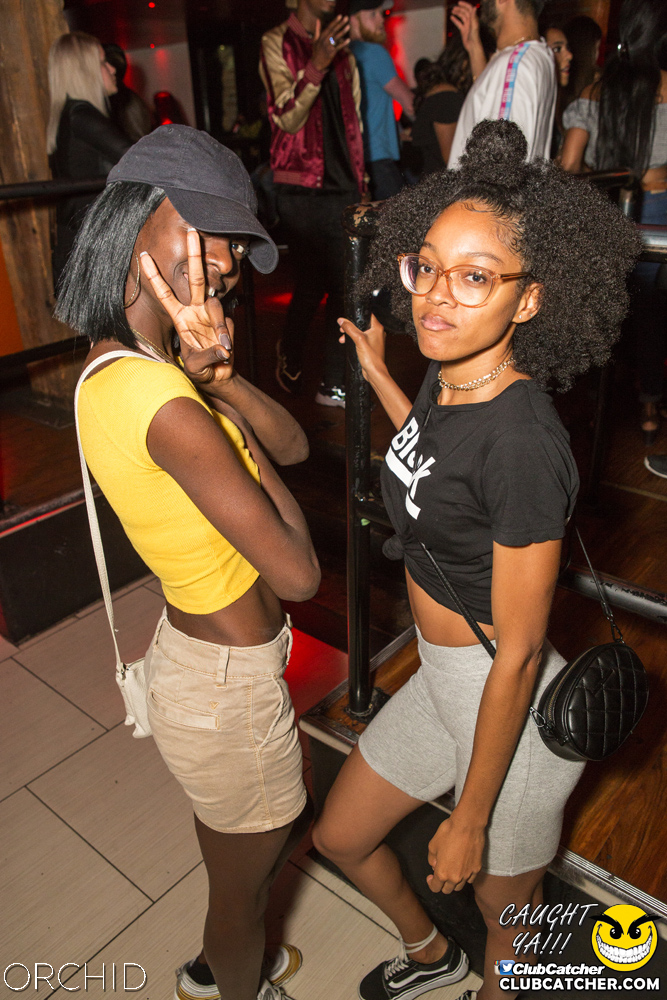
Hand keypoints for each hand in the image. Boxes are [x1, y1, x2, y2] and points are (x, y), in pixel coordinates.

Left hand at [139, 229, 234, 389]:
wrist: (217, 376)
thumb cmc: (200, 369)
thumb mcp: (196, 367)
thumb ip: (207, 357)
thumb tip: (223, 349)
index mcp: (180, 318)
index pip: (165, 293)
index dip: (154, 276)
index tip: (144, 255)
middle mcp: (195, 311)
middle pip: (195, 279)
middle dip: (194, 255)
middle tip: (193, 232)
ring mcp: (211, 315)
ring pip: (217, 305)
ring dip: (220, 329)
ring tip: (224, 349)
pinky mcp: (226, 322)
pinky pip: (228, 326)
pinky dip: (227, 339)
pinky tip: (226, 352)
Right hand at [312, 15, 349, 71]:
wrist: (316, 64)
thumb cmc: (316, 51)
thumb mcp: (315, 39)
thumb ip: (317, 29)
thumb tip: (318, 19)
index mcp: (321, 36)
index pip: (329, 27)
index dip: (335, 21)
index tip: (340, 15)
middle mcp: (324, 40)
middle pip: (334, 30)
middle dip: (340, 24)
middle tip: (346, 18)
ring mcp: (328, 47)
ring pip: (336, 38)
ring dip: (343, 32)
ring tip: (348, 26)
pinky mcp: (331, 53)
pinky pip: (338, 47)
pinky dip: (343, 43)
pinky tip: (348, 40)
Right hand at [338, 313, 386, 381]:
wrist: (374, 372)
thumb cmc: (371, 357)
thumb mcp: (358, 339)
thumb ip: (349, 328)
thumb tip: (341, 320)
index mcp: (377, 328)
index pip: (368, 315)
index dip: (357, 315)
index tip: (348, 317)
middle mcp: (377, 333)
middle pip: (362, 324)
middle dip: (351, 326)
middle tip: (342, 328)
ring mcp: (374, 340)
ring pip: (360, 332)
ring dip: (350, 334)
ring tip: (342, 338)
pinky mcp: (370, 347)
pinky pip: (361, 340)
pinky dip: (354, 340)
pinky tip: (346, 343)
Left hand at [426, 812, 484, 893]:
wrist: (467, 825)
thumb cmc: (448, 832)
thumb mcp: (433, 844)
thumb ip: (431, 859)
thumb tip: (434, 865)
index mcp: (442, 873)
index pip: (435, 887)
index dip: (431, 883)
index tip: (431, 877)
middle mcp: (455, 877)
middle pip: (447, 890)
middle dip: (442, 884)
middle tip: (441, 873)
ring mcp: (467, 874)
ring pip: (459, 887)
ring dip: (453, 882)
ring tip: (451, 871)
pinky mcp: (477, 868)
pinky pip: (470, 879)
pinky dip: (465, 877)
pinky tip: (462, 867)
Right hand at [450, 2, 479, 52]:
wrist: (472, 46)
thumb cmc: (475, 37)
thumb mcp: (474, 26)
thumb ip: (474, 16)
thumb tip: (474, 7)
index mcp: (473, 19)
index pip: (469, 9)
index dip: (464, 5)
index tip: (459, 3)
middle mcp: (470, 21)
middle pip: (464, 12)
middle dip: (459, 9)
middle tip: (453, 8)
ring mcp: (467, 25)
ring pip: (461, 17)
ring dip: (457, 13)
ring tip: (452, 11)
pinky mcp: (463, 30)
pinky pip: (459, 23)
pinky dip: (455, 20)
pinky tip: (451, 17)